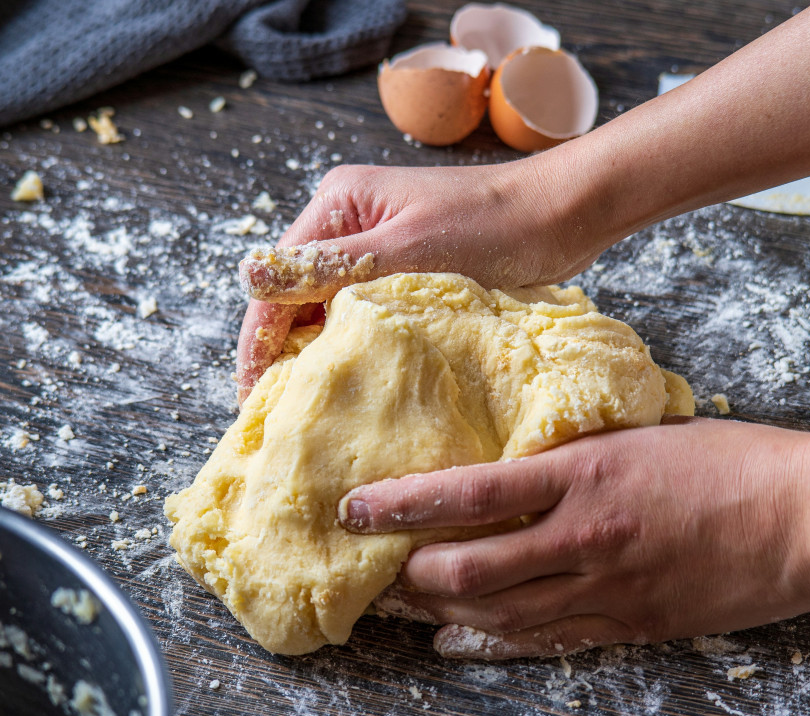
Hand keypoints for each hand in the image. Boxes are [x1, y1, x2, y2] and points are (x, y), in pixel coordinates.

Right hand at [236, 157, 606, 399]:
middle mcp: (347, 222)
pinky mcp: (405, 271)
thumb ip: (330, 267)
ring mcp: (376, 247)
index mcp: (337, 205)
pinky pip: (363, 314)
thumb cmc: (492, 226)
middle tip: (278, 416)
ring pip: (328, 310)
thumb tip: (248, 276)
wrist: (561, 215)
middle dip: (284, 353)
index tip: (254, 398)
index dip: (259, 342)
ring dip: (320, 354)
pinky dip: (357, 346)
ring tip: (310, 411)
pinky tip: (355, 383)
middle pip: (295, 297)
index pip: (276, 283)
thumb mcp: (405, 249)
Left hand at [340, 417, 809, 659]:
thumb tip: (518, 461)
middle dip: (409, 574)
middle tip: (374, 570)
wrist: (807, 517)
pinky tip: (459, 642)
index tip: (356, 507)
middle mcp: (583, 535)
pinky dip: (494, 643)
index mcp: (583, 473)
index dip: (402, 504)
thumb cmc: (732, 461)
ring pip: (498, 613)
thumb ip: (576, 455)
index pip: (469, 492)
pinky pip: (546, 641)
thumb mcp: (640, 435)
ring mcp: (607, 587)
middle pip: (468, 568)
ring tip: (401, 607)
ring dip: (440, 613)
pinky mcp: (632, 624)